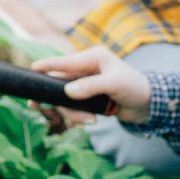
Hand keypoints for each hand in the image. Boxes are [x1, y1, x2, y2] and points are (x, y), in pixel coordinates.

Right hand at [32, 48, 150, 123]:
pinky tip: (92, 120)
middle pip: (60, 82)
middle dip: (54, 97)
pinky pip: (74, 107)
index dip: (48, 65)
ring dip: (73, 111)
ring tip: (90, 120)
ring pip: (66, 98)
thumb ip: (90, 87)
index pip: (65, 61)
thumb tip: (67, 92)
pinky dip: (80, 115)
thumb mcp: (114, 84)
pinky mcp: (87, 98)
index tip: (31, 69)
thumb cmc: (135, 88)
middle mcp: (87, 69)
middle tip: (35, 105)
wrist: (148, 106)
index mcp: (93, 58)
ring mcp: (86, 84)